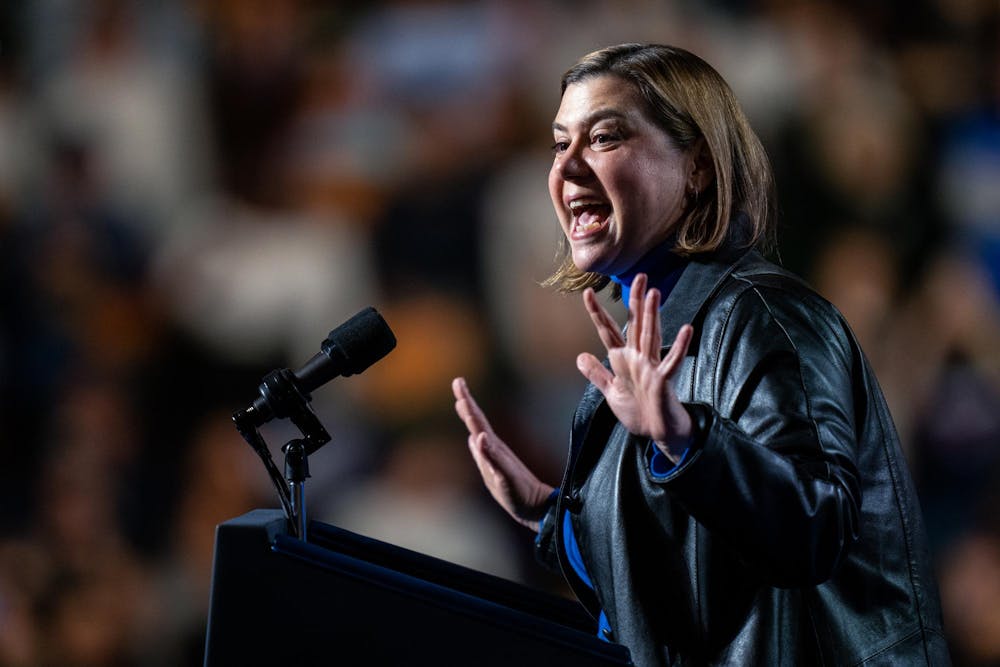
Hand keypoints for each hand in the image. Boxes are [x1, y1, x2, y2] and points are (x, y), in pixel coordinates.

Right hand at [452, 377, 554, 530]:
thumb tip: (477, 436)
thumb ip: (490, 457)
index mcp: (493, 447)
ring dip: (470, 416)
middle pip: (477, 421)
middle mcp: (493, 448)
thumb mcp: (504, 478)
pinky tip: (473, 437)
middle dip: (466, 402)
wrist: (536, 507)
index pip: (477, 419)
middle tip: (458, 383)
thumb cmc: (520, 495)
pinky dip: (476, 439)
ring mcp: (495, 457)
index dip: (467, 401)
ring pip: (479, 431)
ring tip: (461, 403)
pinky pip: (482, 449)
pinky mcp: (496, 468)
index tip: (459, 382)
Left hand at [576, 273, 693, 461]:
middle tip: (639, 276)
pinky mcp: (663, 381)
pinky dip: (680, 347)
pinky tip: (687, 330)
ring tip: (654, 293)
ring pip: (651, 336)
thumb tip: (580, 357)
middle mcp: (638, 358)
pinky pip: (671, 362)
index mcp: (624, 360)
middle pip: (635, 324)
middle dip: (635, 301)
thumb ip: (597, 374)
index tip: (587, 293)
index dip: (598, 313)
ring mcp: (651, 367)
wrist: (657, 432)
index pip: (609, 331)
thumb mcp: (611, 392)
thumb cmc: (638, 412)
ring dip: (652, 316)